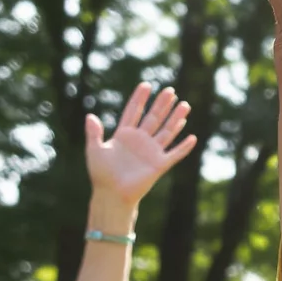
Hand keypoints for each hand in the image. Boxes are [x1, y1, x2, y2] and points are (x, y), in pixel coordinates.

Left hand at [86, 84, 196, 205]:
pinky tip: (192, 137)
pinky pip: (174, 154)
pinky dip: (183, 147)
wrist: (111, 195)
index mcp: (124, 135)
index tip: (146, 85)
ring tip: (185, 105)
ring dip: (176, 119)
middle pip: (153, 118)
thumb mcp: (94, 150)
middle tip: (170, 90)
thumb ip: (94, 133)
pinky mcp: (159, 165)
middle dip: (162, 104)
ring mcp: (151, 152)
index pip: (133, 112)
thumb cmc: (101, 174)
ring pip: (167, 131)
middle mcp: (140, 141)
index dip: (140, 99)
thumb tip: (90, 116)